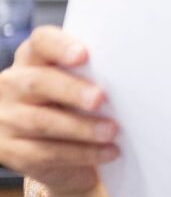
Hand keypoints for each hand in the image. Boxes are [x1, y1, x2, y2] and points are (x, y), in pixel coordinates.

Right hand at [0, 27, 117, 196]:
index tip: (83, 55)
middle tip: (100, 99)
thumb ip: (94, 76)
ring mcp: (6, 118)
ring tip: (111, 131)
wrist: (52, 151)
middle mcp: (12, 85)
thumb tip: (132, 78)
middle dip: (72, 90)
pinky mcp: (11, 150)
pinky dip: (81, 154)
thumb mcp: (80, 86)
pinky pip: (46, 153)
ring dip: (81, 128)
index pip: (40, 42)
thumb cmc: (74, 107)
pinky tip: (107, 152)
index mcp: (32, 60)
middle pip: (39, 82)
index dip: (60, 46)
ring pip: (42, 121)